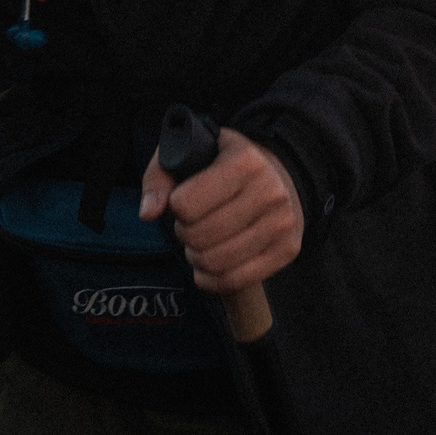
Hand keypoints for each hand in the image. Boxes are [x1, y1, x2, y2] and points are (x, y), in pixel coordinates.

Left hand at [139, 126, 303, 294]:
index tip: (182, 201)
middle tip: (188, 225)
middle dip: (184, 234)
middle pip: (200, 236)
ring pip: (216, 262)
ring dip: (196, 257)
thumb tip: (147, 213)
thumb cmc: (222, 165)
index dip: (175, 207)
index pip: (186, 205)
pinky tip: (208, 266)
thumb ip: (159, 178)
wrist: (277, 174)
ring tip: (199, 243)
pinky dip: (211, 279)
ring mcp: (282, 223)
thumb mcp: (187, 153)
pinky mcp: (287, 250)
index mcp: (244, 161)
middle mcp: (270, 191)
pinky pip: (236, 280)